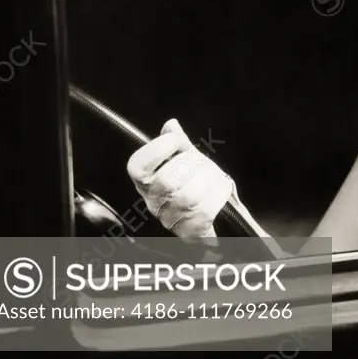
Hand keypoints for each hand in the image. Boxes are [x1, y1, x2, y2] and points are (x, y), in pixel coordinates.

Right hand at [126, 119, 234, 242]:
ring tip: (217, 180)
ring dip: (211, 183)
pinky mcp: (189, 233)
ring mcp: (170, 219)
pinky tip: (220, 195)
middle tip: (204, 164)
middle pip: (167, 180)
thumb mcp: (189, 159)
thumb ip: (179, 143)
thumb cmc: (197, 182)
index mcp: (148, 180)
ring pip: (190, 197)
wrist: (215, 215)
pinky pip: (204, 214)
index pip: (137, 167)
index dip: (156, 150)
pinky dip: (217, 199)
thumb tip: (171, 125)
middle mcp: (154, 201)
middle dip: (193, 166)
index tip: (176, 140)